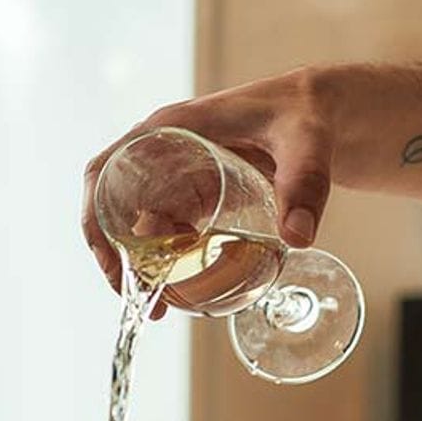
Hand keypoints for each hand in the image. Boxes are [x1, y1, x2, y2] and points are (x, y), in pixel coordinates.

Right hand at [81, 67, 334, 302]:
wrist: (325, 113)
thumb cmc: (307, 113)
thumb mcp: (308, 144)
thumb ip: (305, 183)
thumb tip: (296, 236)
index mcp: (173, 129)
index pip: (107, 168)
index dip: (97, 215)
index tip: (111, 260)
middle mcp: (167, 151)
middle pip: (117, 205)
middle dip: (120, 254)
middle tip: (140, 298)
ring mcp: (182, 174)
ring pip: (143, 223)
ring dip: (145, 264)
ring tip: (161, 308)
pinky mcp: (201, 194)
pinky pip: (172, 230)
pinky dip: (171, 260)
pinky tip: (184, 289)